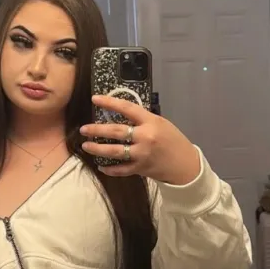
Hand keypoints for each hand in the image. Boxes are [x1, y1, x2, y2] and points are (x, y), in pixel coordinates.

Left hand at [80, 95, 200, 183]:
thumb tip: (121, 115)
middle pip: (116, 132)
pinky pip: (121, 169)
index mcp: (151, 122)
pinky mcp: (140, 169)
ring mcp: (142, 154)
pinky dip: (109, 168)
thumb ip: (143, 120)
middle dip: (97, 130)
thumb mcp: (161, 123)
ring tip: (86, 145)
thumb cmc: (173, 140)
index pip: (127, 108)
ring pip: (114, 151)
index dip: (110, 103)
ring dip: (98, 149)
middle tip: (83, 129)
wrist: (185, 165)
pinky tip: (101, 166)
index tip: (95, 99)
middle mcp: (145, 137)